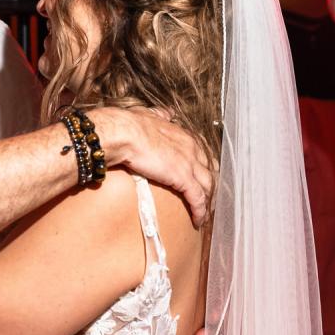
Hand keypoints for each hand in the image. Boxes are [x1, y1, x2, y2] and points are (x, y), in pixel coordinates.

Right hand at [90, 108, 213, 226]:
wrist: (124, 133)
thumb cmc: (130, 125)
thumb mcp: (149, 115)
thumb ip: (160, 116)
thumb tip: (166, 113)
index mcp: (184, 135)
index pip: (202, 154)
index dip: (203, 168)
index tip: (201, 178)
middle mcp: (192, 148)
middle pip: (210, 171)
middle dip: (211, 185)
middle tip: (208, 198)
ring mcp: (190, 163)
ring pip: (208, 186)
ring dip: (208, 201)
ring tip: (205, 213)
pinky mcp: (184, 178)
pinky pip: (198, 199)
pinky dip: (200, 211)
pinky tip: (199, 221)